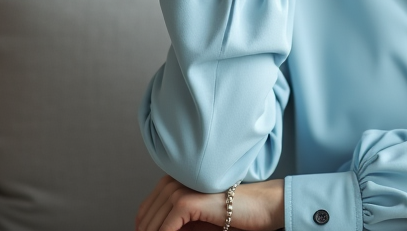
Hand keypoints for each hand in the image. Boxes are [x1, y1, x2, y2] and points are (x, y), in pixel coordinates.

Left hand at [135, 175, 283, 230]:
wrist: (263, 206)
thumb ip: (179, 224)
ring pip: (154, 221)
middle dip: (145, 230)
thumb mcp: (199, 222)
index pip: (147, 207)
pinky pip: (167, 226)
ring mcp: (183, 189)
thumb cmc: (235, 215)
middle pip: (147, 214)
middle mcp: (178, 180)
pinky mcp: (189, 200)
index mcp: (179, 181)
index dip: (143, 225)